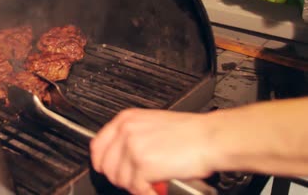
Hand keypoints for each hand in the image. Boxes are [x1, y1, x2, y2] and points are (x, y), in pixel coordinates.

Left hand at [90, 108, 215, 194]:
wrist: (210, 138)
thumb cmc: (189, 133)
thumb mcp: (152, 124)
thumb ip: (131, 137)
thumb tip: (119, 156)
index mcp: (126, 119)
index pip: (97, 146)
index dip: (102, 163)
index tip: (109, 171)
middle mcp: (126, 131)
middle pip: (106, 166)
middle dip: (120, 178)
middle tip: (136, 180)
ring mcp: (133, 148)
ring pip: (119, 179)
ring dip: (135, 186)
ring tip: (150, 183)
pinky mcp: (143, 165)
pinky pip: (136, 188)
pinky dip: (146, 193)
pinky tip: (156, 188)